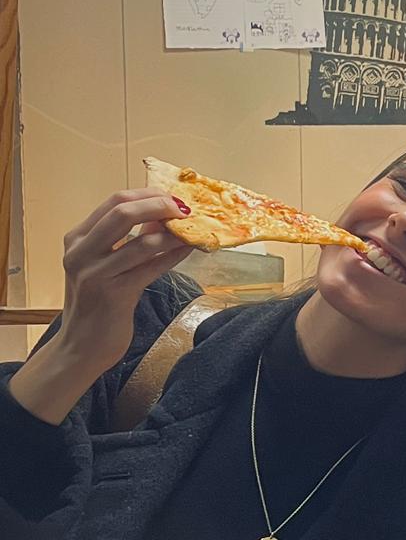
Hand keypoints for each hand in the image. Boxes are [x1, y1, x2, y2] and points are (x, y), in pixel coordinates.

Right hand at [57, 189, 195, 373]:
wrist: (82, 345)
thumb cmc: (98, 303)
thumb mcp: (106, 264)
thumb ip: (129, 239)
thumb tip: (162, 215)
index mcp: (77, 238)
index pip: (114, 201)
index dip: (148, 194)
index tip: (173, 197)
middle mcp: (81, 251)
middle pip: (123, 212)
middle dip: (159, 206)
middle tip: (185, 209)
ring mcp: (96, 272)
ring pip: (142, 242)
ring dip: (173, 234)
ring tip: (194, 231)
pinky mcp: (115, 293)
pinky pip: (152, 267)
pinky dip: (174, 256)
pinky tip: (189, 250)